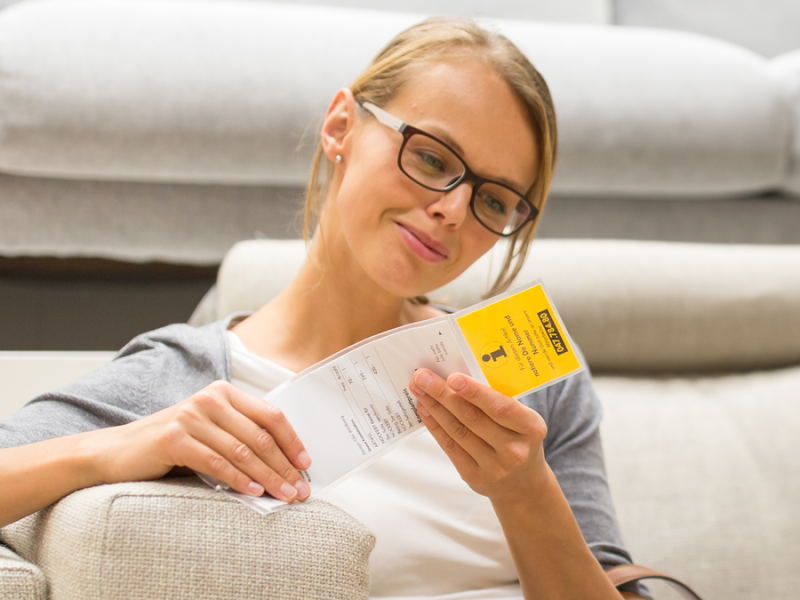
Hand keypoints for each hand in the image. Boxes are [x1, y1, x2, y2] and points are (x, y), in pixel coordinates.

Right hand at [89, 380, 310, 501]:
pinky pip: (217, 463)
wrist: (118, 451)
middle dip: (284, 466)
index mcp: (224, 393)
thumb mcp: (210, 431)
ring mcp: (191, 417)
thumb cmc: (171, 444)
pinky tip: (254, 493)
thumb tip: (282, 463)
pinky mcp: (175, 439)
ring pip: (242, 451)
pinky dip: (239, 480)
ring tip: (284, 495)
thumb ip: (240, 436)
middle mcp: (210, 399)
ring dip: (268, 477)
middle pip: (260, 436)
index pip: (270, 415)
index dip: (292, 441)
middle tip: (300, 489)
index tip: (306, 464)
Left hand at [409, 369, 547, 502]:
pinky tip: (424, 409)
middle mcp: (514, 450)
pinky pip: (449, 446)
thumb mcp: (522, 421)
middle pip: (472, 417)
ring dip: (434, 407)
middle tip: (423, 376)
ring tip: (419, 388)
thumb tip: (457, 378)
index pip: (500, 407)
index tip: (452, 377)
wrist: (523, 484)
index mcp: (531, 428)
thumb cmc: (519, 440)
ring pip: (457, 431)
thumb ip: (498, 403)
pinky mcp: (474, 476)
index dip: (475, 392)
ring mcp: (494, 467)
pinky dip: (435, 425)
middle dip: (443, 394)